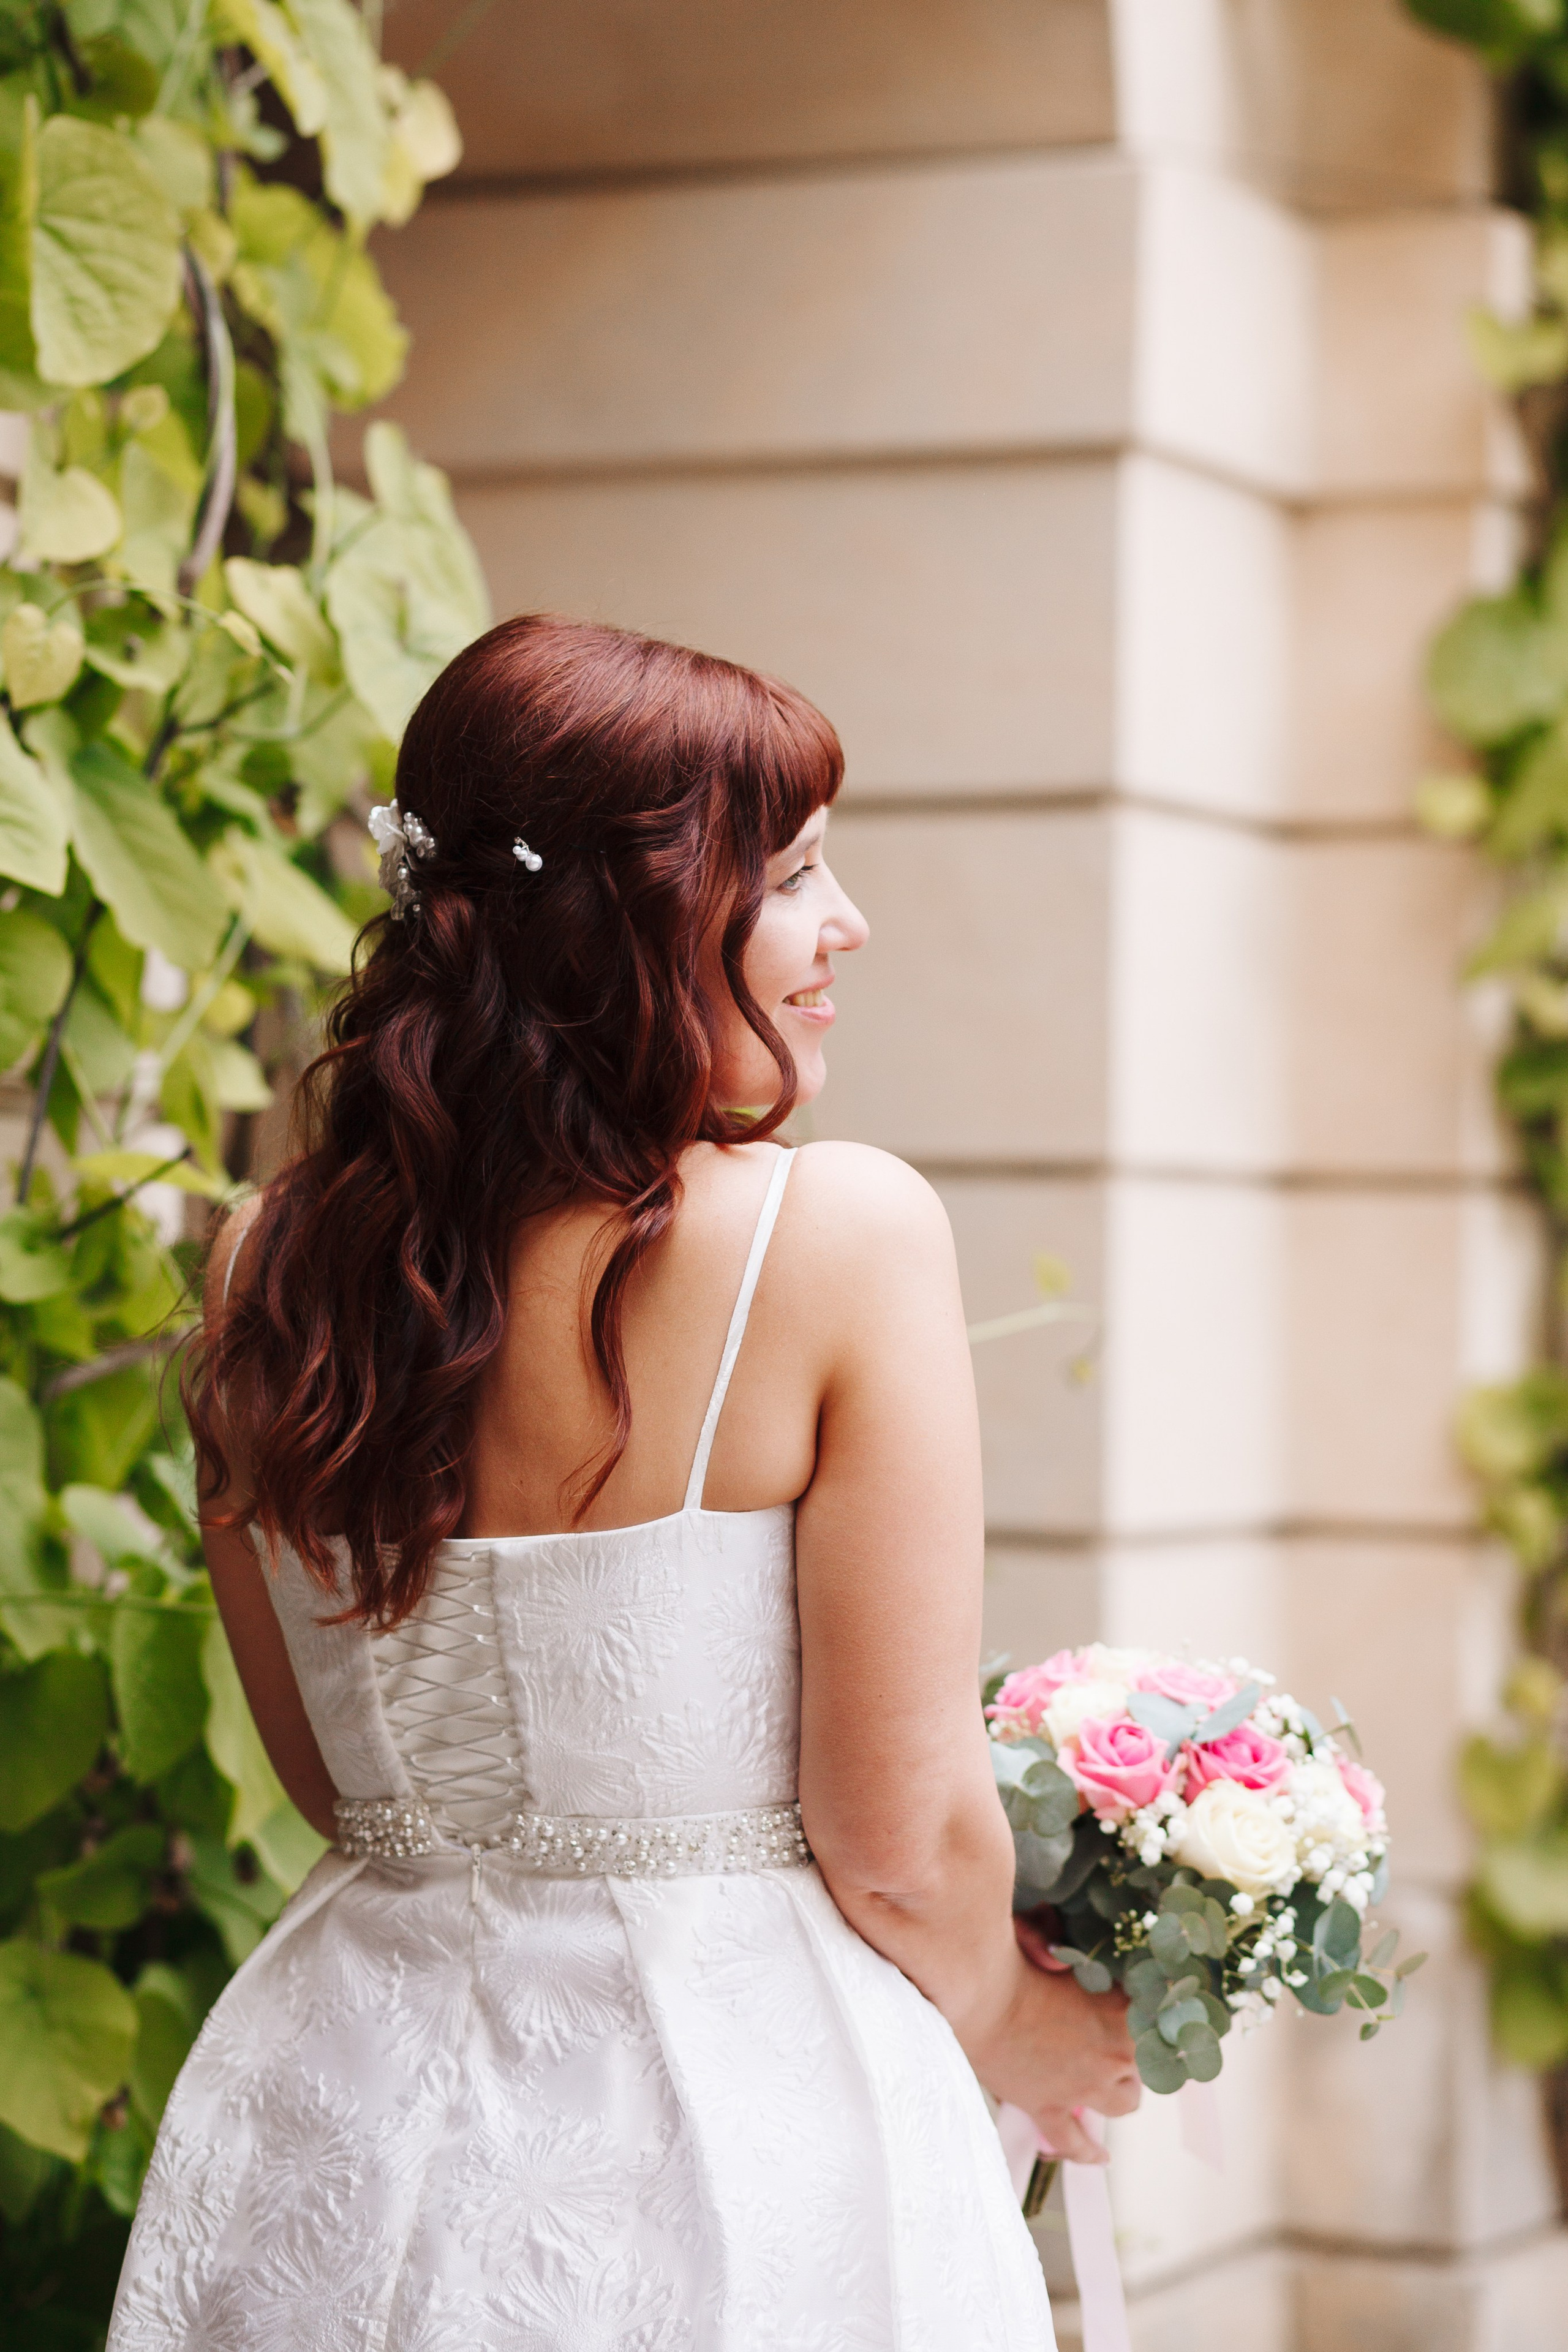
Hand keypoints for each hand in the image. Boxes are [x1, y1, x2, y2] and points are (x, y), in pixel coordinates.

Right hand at [968, 1936, 1140, 2163]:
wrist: (976, 1994)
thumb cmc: (1014, 1960)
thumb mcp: (1055, 1945)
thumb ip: (1072, 1942)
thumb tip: (1067, 1932)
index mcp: (1120, 2011)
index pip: (1157, 2022)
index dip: (1152, 2017)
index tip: (1146, 2011)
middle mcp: (1111, 2055)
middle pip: (1144, 2064)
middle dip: (1132, 2052)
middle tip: (1113, 2038)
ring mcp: (1082, 2087)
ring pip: (1125, 2102)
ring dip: (1119, 2091)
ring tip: (1106, 2079)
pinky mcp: (1048, 2109)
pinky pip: (1075, 2142)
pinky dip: (1089, 2152)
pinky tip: (1100, 2156)